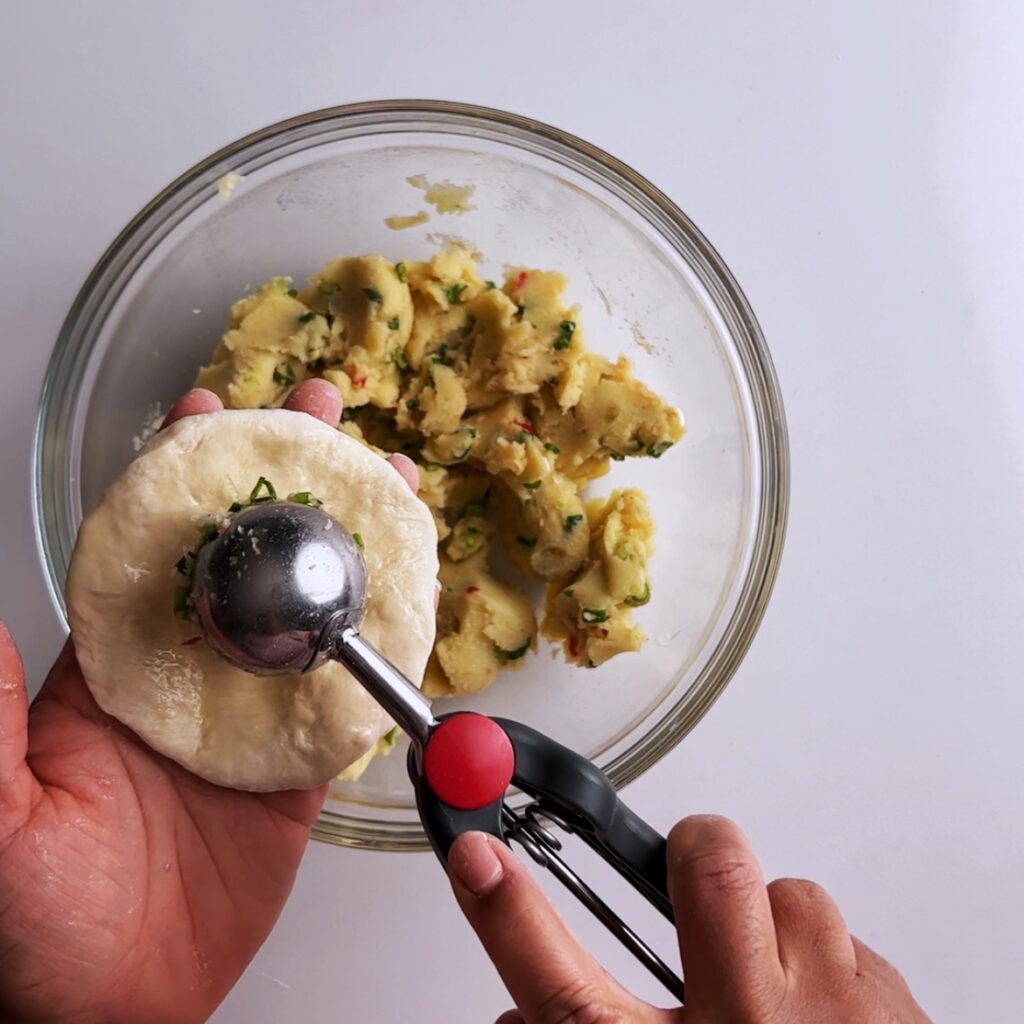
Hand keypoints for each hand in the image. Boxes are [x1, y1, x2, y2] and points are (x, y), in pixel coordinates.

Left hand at [0, 382, 419, 1023]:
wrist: (108, 1009)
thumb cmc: (30, 921)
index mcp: (115, 667)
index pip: (155, 544)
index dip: (183, 471)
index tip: (210, 405)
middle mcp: (189, 677)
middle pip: (250, 558)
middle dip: (288, 481)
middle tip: (325, 413)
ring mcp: (250, 719)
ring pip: (311, 611)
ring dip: (351, 545)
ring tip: (389, 481)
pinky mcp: (298, 771)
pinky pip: (349, 700)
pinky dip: (383, 644)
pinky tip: (411, 591)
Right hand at [448, 816, 932, 1022]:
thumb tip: (516, 1017)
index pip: (556, 982)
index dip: (506, 910)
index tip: (475, 853)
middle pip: (711, 871)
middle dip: (698, 854)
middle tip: (693, 880)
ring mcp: (838, 1019)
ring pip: (794, 896)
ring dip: (776, 930)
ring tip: (775, 992)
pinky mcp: (898, 1013)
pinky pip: (851, 944)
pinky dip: (831, 973)